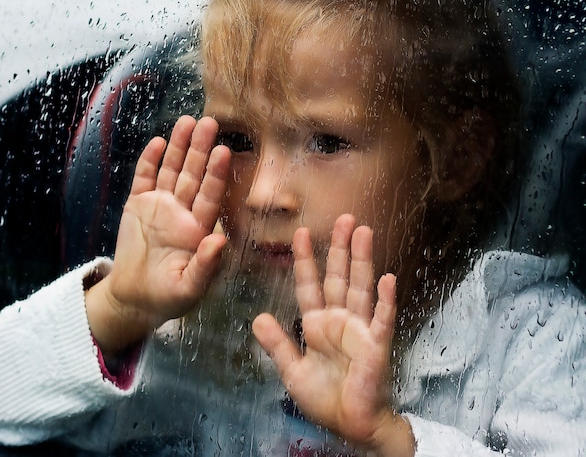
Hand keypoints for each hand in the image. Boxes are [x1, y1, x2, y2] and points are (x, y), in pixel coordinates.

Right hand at [86, 116, 230, 353]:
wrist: (134, 298)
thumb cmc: (167, 297)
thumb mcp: (188, 288)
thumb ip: (205, 266)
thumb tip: (220, 241)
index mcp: (198, 229)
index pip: (210, 196)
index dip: (216, 174)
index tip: (224, 151)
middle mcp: (182, 212)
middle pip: (193, 175)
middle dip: (200, 149)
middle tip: (209, 122)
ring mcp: (159, 206)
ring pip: (171, 171)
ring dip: (178, 147)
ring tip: (186, 122)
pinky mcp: (137, 205)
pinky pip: (144, 179)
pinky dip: (150, 161)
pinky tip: (158, 143)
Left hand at [252, 215, 414, 455]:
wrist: (351, 427)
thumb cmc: (325, 399)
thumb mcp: (292, 371)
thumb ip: (277, 344)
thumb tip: (257, 317)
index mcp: (317, 323)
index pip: (309, 284)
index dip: (305, 259)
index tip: (300, 233)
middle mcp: (339, 320)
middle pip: (338, 276)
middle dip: (339, 247)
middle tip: (344, 218)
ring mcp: (359, 329)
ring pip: (359, 287)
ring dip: (362, 260)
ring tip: (364, 231)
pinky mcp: (376, 345)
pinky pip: (382, 318)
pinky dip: (385, 299)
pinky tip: (387, 278)